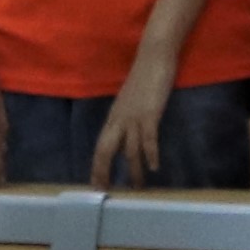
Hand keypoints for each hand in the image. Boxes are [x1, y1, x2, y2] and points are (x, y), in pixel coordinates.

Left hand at [95, 59, 177, 190]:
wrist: (153, 57)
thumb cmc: (144, 78)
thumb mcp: (130, 103)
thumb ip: (126, 120)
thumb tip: (126, 140)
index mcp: (113, 117)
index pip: (100, 146)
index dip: (96, 166)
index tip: (95, 184)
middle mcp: (119, 119)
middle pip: (105, 150)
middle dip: (103, 172)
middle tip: (104, 192)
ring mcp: (133, 117)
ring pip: (128, 149)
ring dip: (133, 170)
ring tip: (137, 188)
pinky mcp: (149, 113)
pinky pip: (148, 138)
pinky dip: (151, 153)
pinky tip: (155, 167)